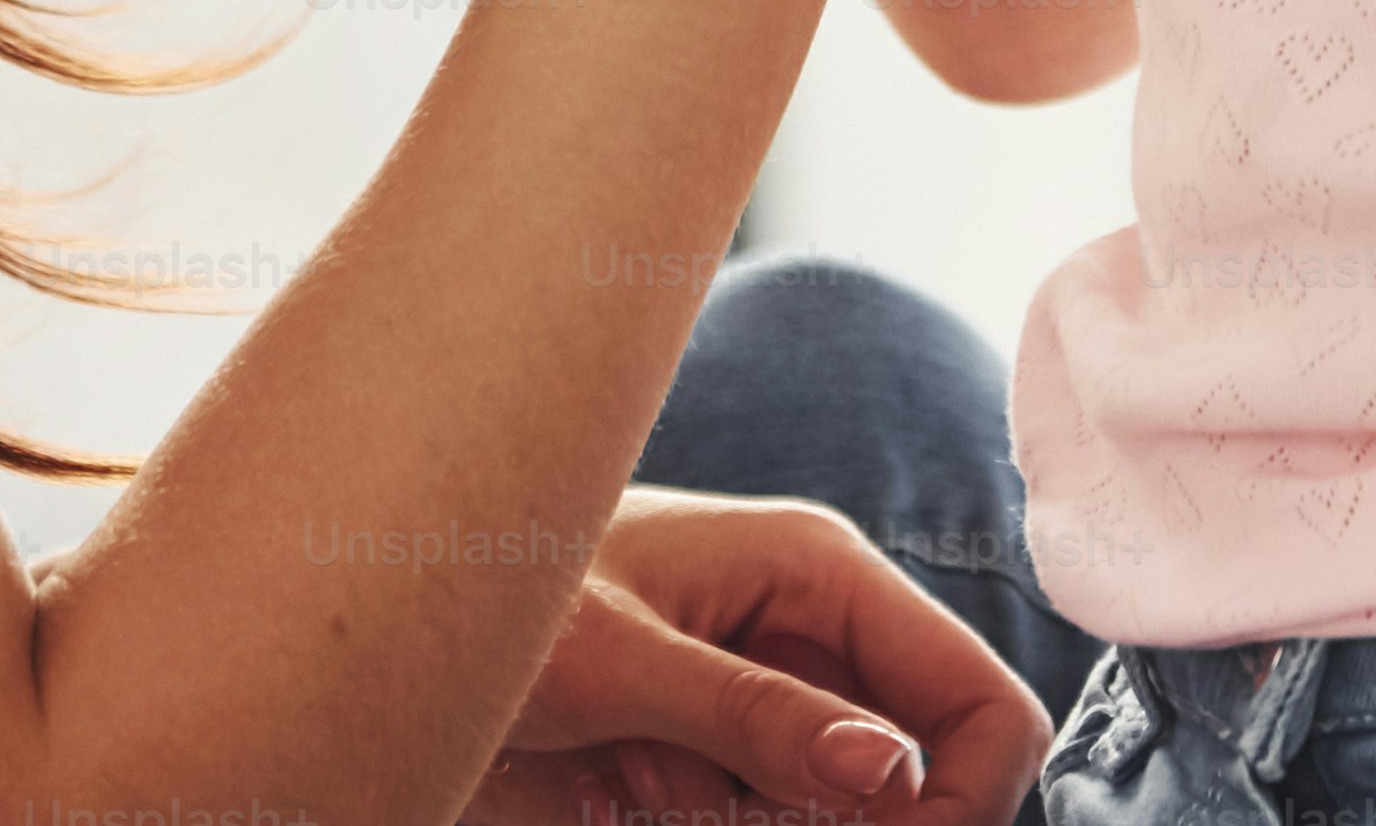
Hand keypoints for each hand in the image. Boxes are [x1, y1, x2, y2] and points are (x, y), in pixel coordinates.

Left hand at [468, 488, 1051, 825]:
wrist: (395, 609)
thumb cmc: (501, 594)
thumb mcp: (617, 660)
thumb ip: (752, 714)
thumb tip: (887, 771)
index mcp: (822, 575)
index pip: (980, 704)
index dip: (955, 805)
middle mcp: (817, 641)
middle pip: (915, 785)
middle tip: (715, 812)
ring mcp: (774, 708)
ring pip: (836, 818)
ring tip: (637, 786)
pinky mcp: (725, 763)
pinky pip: (768, 821)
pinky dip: (710, 825)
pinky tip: (625, 791)